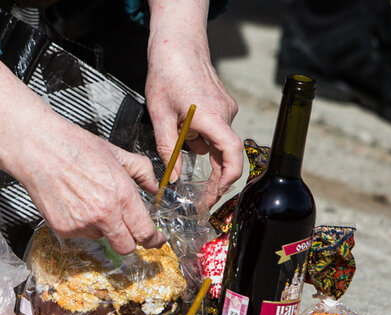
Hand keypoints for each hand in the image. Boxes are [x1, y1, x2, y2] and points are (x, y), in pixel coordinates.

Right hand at [16, 121, 165, 254]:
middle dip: (130, 240)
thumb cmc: (75, 147)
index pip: (145, 232)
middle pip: (126, 247)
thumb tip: (153, 186)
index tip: (156, 239)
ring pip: (101, 238)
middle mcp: (103, 215)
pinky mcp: (63, 229)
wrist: (39, 149)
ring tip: (90, 200)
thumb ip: (142, 171)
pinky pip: (80, 234)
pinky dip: (82, 223)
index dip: (154, 240)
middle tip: (128, 228)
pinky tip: (75, 202)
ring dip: (102, 227)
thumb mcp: (117, 153)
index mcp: (121, 196)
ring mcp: (82, 225)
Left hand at [146, 0, 244, 206]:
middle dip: (214, 175)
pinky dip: (201, 134)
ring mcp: (227, 108)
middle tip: (201, 194)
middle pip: (226, 153)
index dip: (227, 178)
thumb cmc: (167, 74)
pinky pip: (215, 129)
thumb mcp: (160, 116)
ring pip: (216, 140)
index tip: (216, 194)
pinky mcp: (223, 104)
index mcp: (211, 117)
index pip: (231, 154)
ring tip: (177, 133)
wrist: (177, 45)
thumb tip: (173, 177)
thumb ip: (168, 148)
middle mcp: (225, 113)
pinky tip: (184, 124)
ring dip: (200, 147)